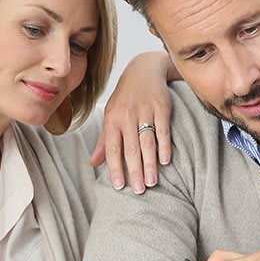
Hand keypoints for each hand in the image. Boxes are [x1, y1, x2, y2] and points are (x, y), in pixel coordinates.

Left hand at [91, 51, 172, 193]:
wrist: (143, 70)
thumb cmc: (125, 97)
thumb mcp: (111, 114)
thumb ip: (105, 140)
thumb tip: (94, 163)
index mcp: (112, 119)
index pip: (112, 148)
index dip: (115, 168)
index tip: (119, 186)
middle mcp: (127, 116)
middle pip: (131, 148)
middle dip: (134, 171)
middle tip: (138, 191)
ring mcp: (145, 111)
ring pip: (147, 142)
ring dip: (149, 164)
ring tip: (151, 182)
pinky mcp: (162, 108)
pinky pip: (163, 130)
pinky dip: (165, 146)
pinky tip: (165, 161)